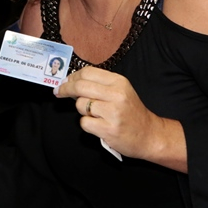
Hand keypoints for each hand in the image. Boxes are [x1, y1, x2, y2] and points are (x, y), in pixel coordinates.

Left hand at [53, 67, 186, 171]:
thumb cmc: (131, 113)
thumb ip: (99, 85)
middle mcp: (116, 95)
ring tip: (95, 114)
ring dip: (82, 110)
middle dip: (65, 89)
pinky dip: (87, 124)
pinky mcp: (108, 129)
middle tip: (58, 92)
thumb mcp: (121, 91)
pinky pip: (84, 122)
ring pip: (81, 105)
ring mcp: (113, 112)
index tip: (64, 82)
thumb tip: (71, 81)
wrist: (149, 135)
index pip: (87, 73)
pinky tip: (98, 125)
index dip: (72, 77)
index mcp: (119, 82)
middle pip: (80, 87)